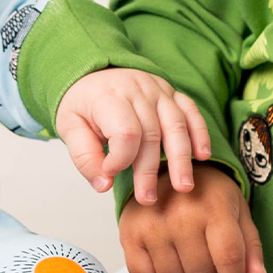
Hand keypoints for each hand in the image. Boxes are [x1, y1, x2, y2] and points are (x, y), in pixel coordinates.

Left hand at [55, 68, 210, 203]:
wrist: (91, 73)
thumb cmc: (83, 104)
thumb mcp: (69, 127)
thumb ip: (84, 157)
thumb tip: (103, 184)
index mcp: (108, 97)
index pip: (125, 131)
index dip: (120, 158)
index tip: (110, 172)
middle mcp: (136, 90)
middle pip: (150, 133)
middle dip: (150, 170)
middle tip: (148, 198)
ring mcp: (157, 89)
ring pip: (176, 124)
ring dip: (181, 158)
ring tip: (183, 186)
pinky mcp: (171, 92)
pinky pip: (191, 111)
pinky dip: (199, 133)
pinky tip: (202, 155)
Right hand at [119, 162, 267, 272]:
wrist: (168, 171)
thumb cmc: (207, 194)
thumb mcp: (237, 212)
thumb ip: (250, 247)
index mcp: (213, 207)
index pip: (228, 257)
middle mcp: (180, 214)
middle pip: (201, 271)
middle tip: (207, 262)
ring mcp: (151, 224)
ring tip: (186, 262)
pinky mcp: (129, 233)